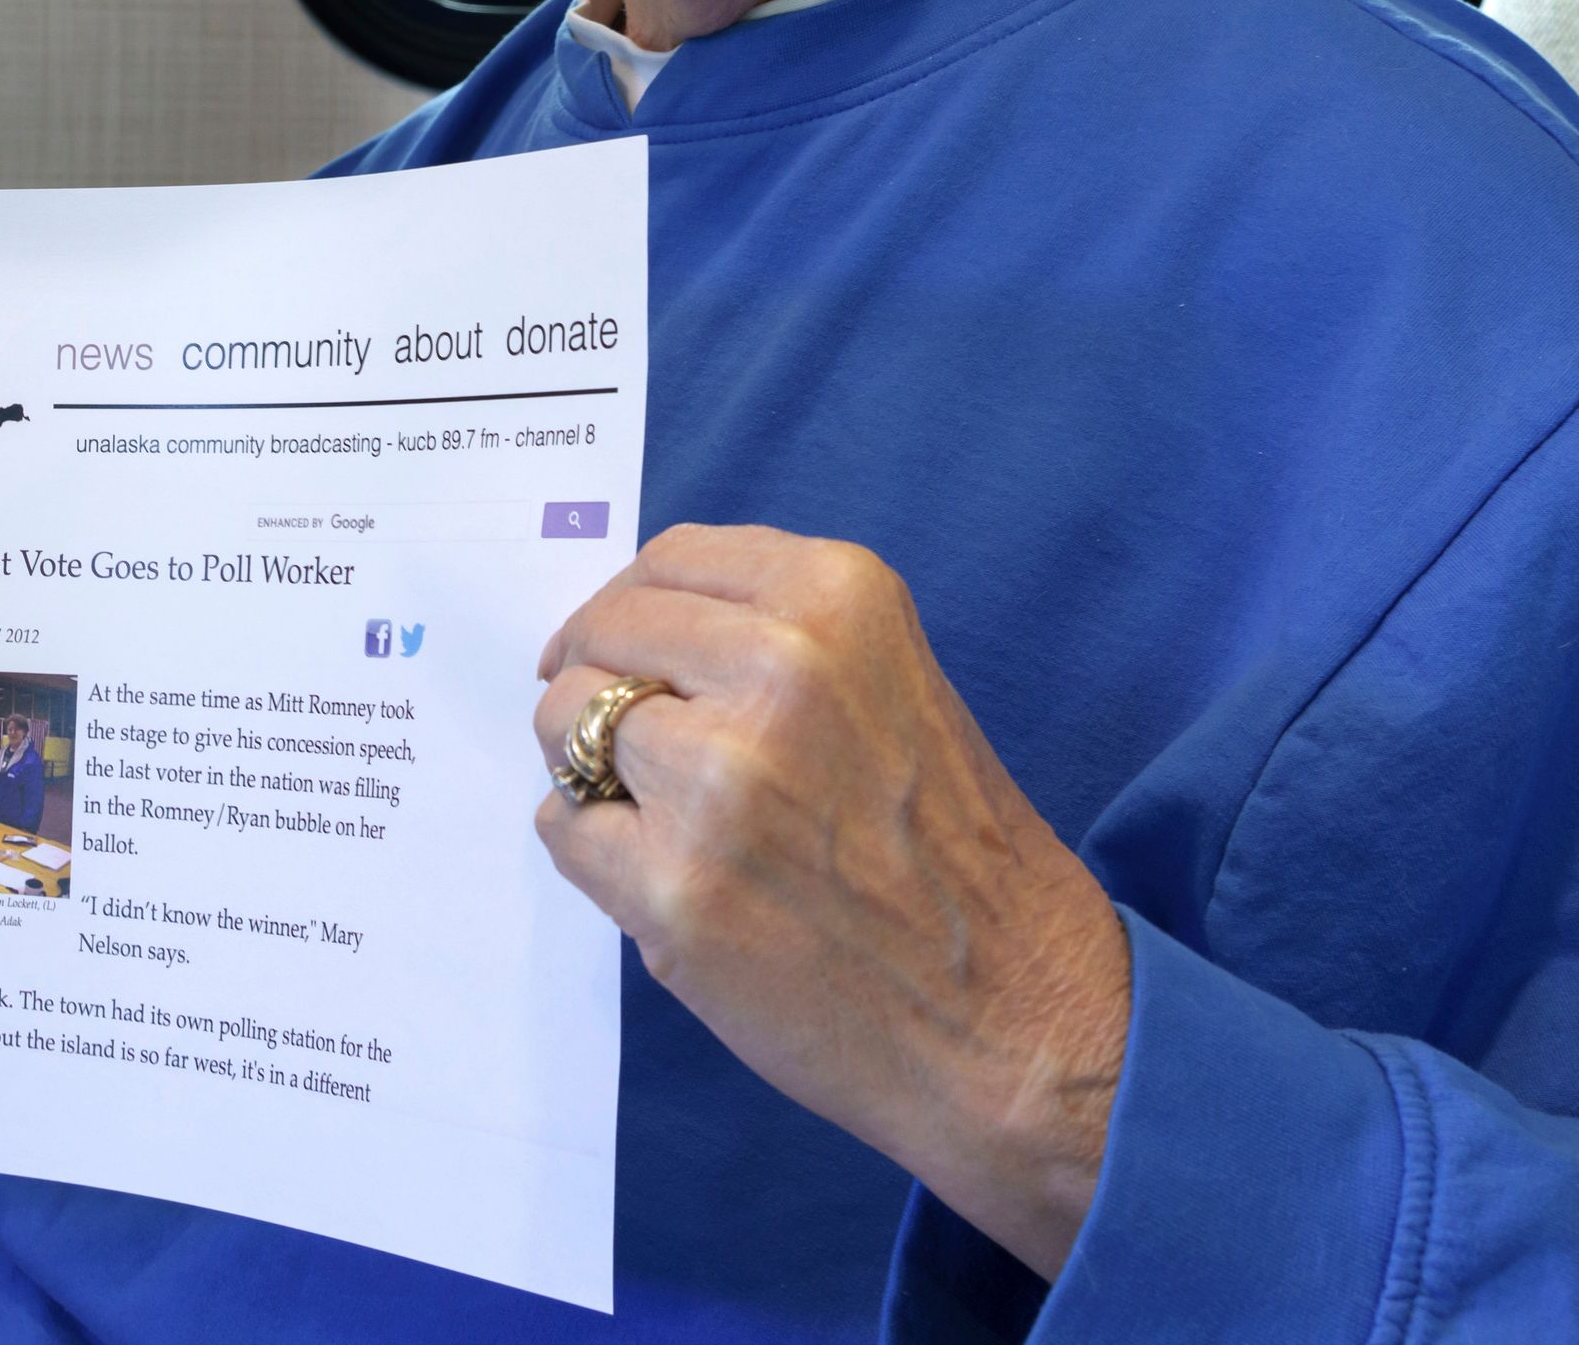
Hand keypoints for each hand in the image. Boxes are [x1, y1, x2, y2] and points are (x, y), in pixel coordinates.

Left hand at [532, 524, 1128, 1279]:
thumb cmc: (954, 855)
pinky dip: (594, 850)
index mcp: (838, 602)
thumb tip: (627, 629)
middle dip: (597, 681)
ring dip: (592, 770)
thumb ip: (773, 639)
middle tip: (627, 742)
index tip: (618, 645)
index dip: (630, 608)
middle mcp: (780, 672)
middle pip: (605, 634)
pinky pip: (563, 828)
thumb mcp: (891, 683)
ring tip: (665, 818)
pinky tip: (667, 879)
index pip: (672, 561)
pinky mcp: (675, 890)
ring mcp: (720, 782)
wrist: (1016, 1017)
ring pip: (566, 725)